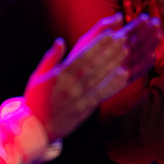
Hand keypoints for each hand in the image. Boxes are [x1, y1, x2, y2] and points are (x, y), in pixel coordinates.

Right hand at [24, 13, 141, 141]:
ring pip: (100, 77)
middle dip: (109, 49)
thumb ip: (51, 58)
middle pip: (94, 65)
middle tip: (123, 36)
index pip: (82, 57)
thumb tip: (60, 41)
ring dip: (114, 63)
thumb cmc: (36, 100)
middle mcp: (71, 86)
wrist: (37, 129)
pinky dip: (114, 84)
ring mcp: (80, 98)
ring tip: (126, 50)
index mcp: (59, 76)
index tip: (109, 33)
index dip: (96, 45)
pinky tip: (125, 74)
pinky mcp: (87, 108)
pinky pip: (103, 94)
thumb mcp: (38, 77)